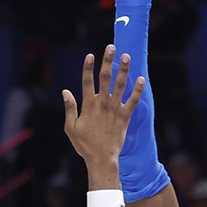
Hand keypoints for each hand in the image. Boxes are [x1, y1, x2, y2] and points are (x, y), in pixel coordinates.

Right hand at [62, 46, 144, 168]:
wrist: (102, 158)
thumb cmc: (84, 145)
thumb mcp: (70, 128)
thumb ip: (69, 108)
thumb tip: (65, 92)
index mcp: (88, 105)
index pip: (87, 82)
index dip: (88, 67)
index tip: (91, 55)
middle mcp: (102, 104)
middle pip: (105, 78)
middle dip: (108, 61)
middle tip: (112, 47)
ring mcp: (115, 109)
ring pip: (120, 85)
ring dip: (123, 70)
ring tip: (127, 56)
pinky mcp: (125, 117)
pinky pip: (133, 101)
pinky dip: (137, 90)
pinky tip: (141, 78)